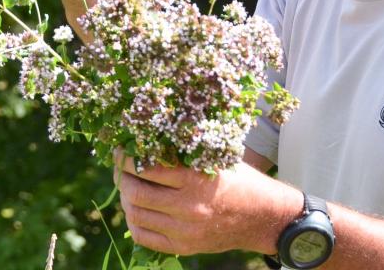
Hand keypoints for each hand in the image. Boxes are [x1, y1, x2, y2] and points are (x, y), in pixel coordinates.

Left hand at [115, 156, 302, 256]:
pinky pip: (145, 237)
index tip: (121, 151)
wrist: (262, 216)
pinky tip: (135, 209)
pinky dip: (134, 222)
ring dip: (126, 199)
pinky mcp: (183, 246)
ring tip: (127, 186)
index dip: (129, 159)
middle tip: (121, 167)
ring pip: (137, 215)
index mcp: (195, 179)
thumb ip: (189, 153)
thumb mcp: (217, 158)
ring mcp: (184, 230)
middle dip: (123, 178)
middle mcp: (187, 206)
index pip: (149, 168)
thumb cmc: (241, 179)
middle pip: (137, 193)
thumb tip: (155, 138)